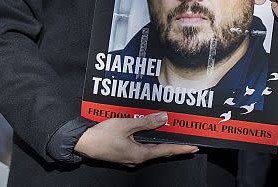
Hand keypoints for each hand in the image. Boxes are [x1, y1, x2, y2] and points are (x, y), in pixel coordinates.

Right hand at [73, 112, 196, 166]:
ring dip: (159, 141)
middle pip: (159, 151)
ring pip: (149, 148)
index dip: (181, 148)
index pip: (166, 151)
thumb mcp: (125, 125)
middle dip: (172, 144)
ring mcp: (129, 157)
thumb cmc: (102, 135)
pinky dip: (147, 140)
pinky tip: (148, 132)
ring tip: (169, 133)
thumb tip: (163, 118)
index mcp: (140, 154)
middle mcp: (137, 158)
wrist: (83, 143)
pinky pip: (140, 147)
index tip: (194, 147)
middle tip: (184, 138)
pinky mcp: (123, 153)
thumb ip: (145, 122)